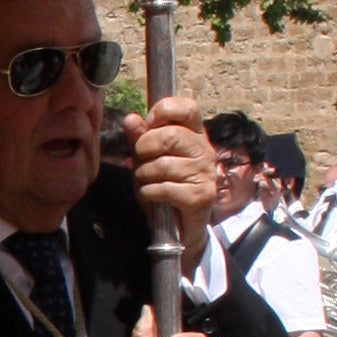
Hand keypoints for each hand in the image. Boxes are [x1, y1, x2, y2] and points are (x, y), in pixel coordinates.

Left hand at [123, 95, 219, 241]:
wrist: (180, 228)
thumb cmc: (165, 187)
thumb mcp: (148, 160)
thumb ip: (140, 138)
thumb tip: (130, 119)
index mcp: (195, 135)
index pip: (188, 108)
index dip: (164, 110)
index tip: (149, 124)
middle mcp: (205, 150)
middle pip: (170, 136)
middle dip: (144, 148)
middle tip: (140, 161)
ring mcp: (206, 173)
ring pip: (164, 165)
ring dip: (144, 176)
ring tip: (145, 182)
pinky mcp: (202, 195)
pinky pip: (165, 188)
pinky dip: (149, 192)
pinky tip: (151, 196)